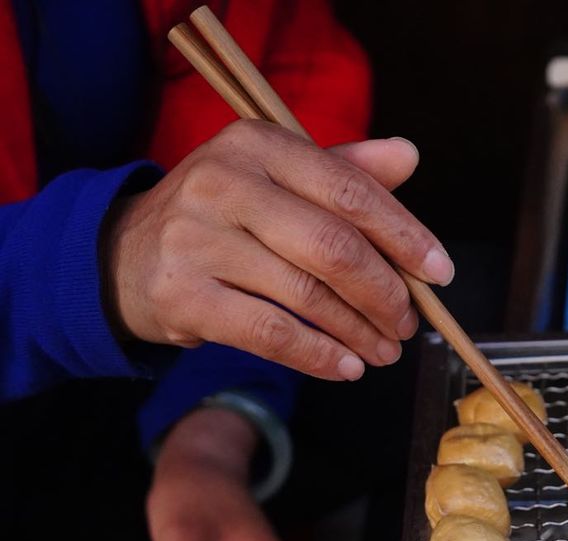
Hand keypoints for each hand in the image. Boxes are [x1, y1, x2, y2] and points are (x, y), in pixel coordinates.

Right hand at [103, 121, 444, 380]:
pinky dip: (319, 356)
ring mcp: (197, 238)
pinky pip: (272, 333)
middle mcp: (224, 183)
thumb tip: (409, 156)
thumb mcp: (278, 177)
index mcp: (259, 144)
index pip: (351, 191)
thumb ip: (344, 170)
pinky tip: (346, 367)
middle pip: (334, 247)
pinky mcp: (182, 294)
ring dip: (359, 331)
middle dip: (385, 293)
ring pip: (307, 295)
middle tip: (409, 322)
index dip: (405, 235)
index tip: (440, 272)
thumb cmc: (225, 215)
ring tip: (385, 349)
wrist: (124, 254)